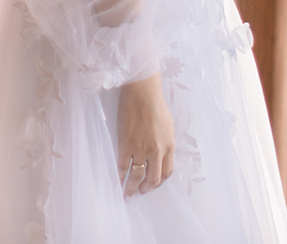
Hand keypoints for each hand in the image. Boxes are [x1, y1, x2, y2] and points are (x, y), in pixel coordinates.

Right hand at [117, 71, 174, 197]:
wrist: (142, 93)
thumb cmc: (155, 105)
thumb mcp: (167, 127)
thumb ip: (165, 143)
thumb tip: (159, 155)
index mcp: (169, 146)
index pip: (166, 172)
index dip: (159, 182)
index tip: (153, 185)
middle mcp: (157, 151)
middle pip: (153, 179)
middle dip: (146, 189)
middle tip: (140, 193)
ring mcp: (141, 149)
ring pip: (137, 176)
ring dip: (131, 187)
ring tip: (127, 193)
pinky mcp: (126, 144)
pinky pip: (122, 166)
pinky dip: (119, 176)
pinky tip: (117, 180)